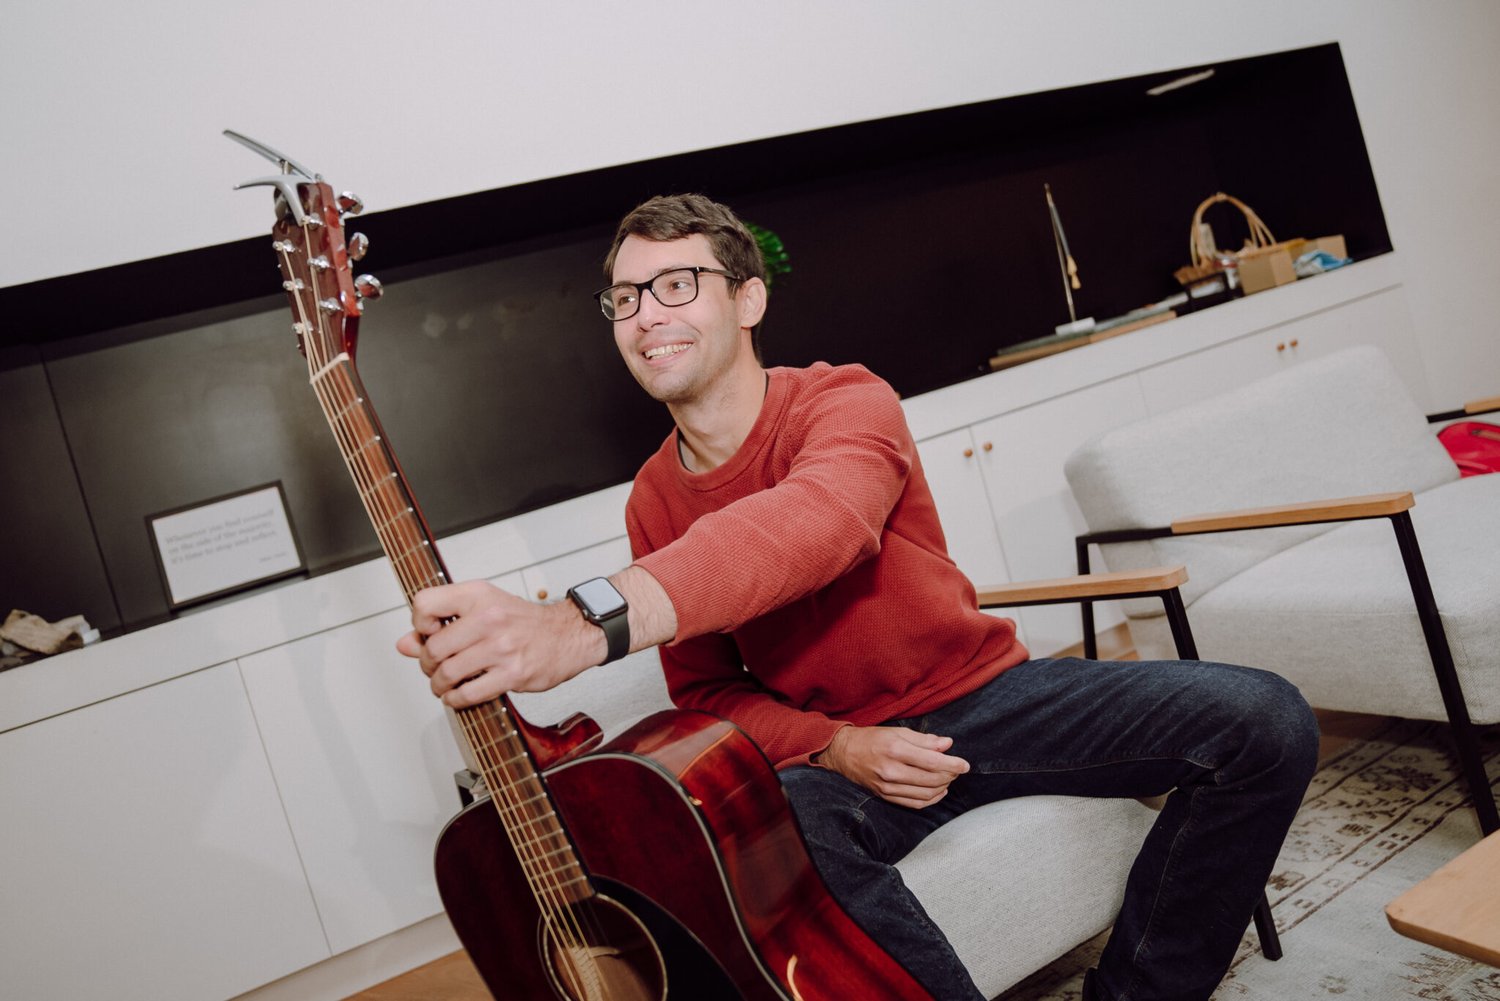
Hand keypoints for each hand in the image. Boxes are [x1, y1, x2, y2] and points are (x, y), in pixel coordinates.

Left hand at [395, 580, 603, 707]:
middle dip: (427, 664)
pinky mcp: (512, 673)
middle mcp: (489, 618)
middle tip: (435, 667)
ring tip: (445, 684)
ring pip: (447, 673)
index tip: (428, 632)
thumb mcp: (482, 608)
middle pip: (433, 647)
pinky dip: (456, 700)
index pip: (425, 604)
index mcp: (478, 595)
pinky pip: (469, 694)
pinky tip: (459, 695)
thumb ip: (441, 624)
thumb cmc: (523, 621)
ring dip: (439, 685)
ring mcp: (501, 647)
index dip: (418, 624)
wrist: (567, 635)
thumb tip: (405, 644)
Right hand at [819, 725, 969, 808]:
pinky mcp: (886, 796)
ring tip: (948, 778)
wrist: (844, 753)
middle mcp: (892, 771)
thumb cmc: (872, 739)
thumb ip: (924, 740)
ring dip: (943, 787)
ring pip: (926, 794)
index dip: (953, 765)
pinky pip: (915, 804)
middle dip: (950, 775)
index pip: (933, 762)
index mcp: (896, 750)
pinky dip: (931, 799)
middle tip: (957, 769)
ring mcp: (888, 787)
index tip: (965, 765)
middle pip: (932, 779)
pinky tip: (939, 791)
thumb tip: (947, 745)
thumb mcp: (898, 731)